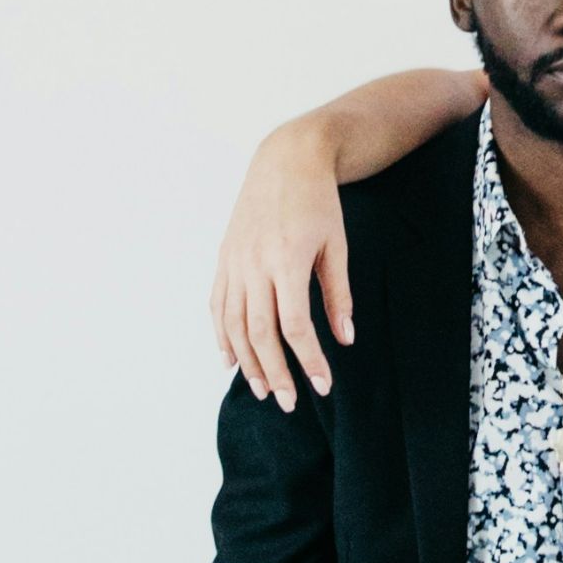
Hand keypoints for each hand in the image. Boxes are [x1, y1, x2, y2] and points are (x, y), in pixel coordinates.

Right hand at [209, 122, 352, 411]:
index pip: (295, 326)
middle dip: (275, 372)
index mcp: (287, 262)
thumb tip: (345, 339)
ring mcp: (233, 262)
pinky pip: (217, 305)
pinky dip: (221, 335)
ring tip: (263, 389)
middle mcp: (254, 265)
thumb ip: (338, 295)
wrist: (286, 161)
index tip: (323, 385)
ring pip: (233, 324)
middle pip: (259, 333)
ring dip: (247, 361)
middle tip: (289, 401)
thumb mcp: (336, 246)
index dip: (309, 360)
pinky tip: (230, 360)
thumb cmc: (319, 203)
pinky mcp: (223, 258)